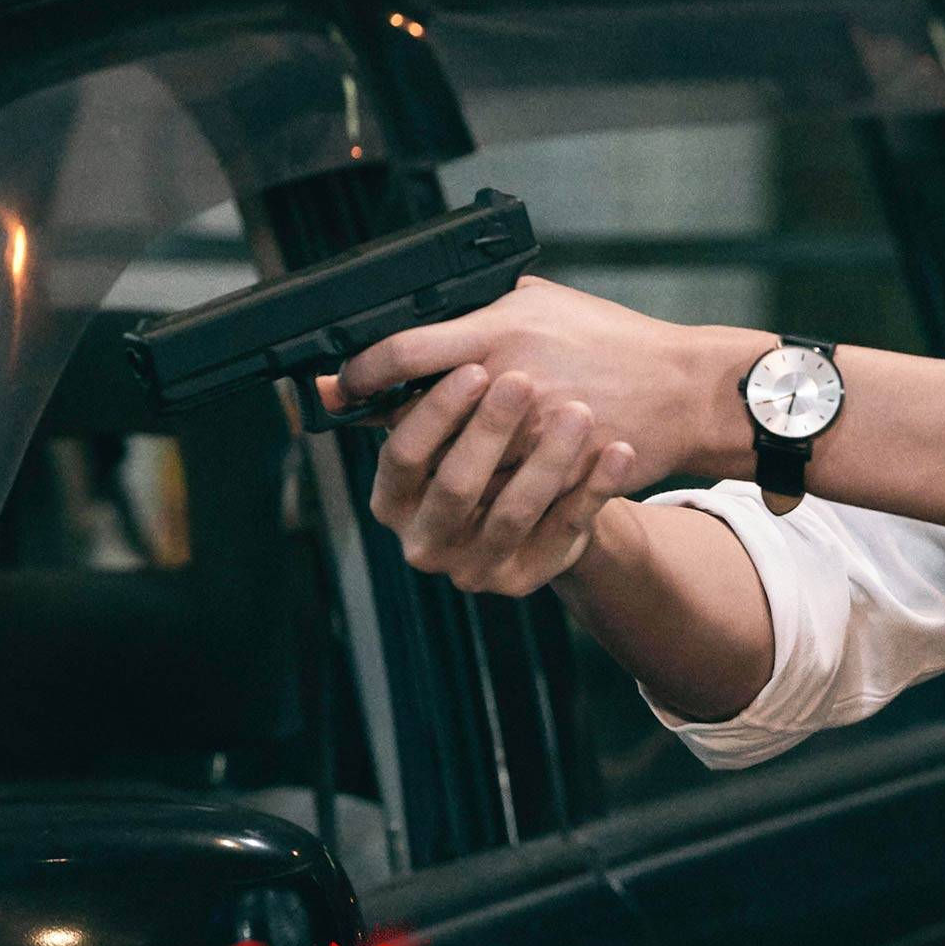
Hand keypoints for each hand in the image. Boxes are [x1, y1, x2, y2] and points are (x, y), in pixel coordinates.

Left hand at [326, 274, 755, 491]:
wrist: (683, 391)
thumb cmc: (613, 341)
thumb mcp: (543, 303)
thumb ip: (480, 312)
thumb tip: (420, 321)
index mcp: (500, 331)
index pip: (404, 352)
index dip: (363, 372)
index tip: (346, 384)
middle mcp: (510, 381)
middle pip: (418, 420)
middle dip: (397, 429)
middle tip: (383, 429)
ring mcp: (531, 437)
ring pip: (452, 467)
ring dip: (436, 470)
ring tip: (430, 466)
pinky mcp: (554, 478)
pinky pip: (497, 499)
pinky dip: (481, 497)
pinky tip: (475, 490)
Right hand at [348, 362, 638, 592]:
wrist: (539, 505)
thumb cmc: (485, 452)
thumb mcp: (441, 430)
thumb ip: (400, 401)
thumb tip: (328, 381)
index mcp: (393, 501)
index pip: (403, 456)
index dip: (437, 411)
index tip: (474, 369)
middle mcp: (425, 542)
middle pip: (455, 486)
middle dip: (491, 430)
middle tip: (524, 381)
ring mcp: (474, 568)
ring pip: (513, 511)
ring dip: (547, 458)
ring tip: (580, 412)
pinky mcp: (527, 576)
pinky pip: (565, 529)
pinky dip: (594, 488)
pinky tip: (617, 451)